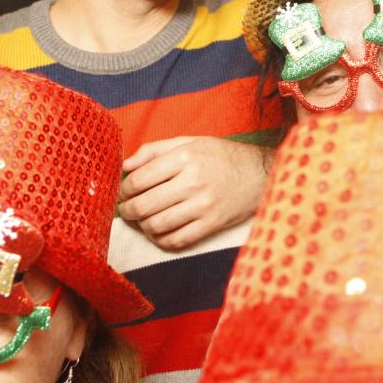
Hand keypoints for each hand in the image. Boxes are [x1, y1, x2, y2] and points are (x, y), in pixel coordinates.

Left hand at [118, 136, 273, 250]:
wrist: (261, 174)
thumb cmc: (222, 156)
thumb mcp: (190, 142)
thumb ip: (154, 150)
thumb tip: (125, 166)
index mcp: (185, 157)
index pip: (139, 179)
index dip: (123, 189)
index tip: (122, 192)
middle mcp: (193, 182)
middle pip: (145, 204)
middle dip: (127, 210)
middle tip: (125, 209)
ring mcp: (203, 206)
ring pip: (157, 225)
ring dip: (142, 226)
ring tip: (140, 221)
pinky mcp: (212, 224)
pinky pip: (177, 240)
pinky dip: (161, 240)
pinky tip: (158, 232)